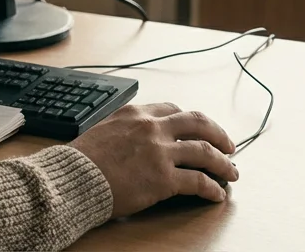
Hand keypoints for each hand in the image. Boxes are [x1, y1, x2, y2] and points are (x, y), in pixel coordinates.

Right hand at [69, 103, 238, 217]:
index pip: (173, 110)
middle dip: (219, 135)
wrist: (73, 178)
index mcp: (136, 113)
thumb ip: (125, 129)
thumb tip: (136, 140)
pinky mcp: (164, 178)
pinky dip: (212, 188)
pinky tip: (217, 194)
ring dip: (223, 163)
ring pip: (205, 151)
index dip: (191, 122)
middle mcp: (152, 127)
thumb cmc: (81, 160)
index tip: (199, 130)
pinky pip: (199, 181)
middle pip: (198, 124)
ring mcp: (160, 152)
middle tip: (229, 146)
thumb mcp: (103, 130)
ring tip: (231, 172)